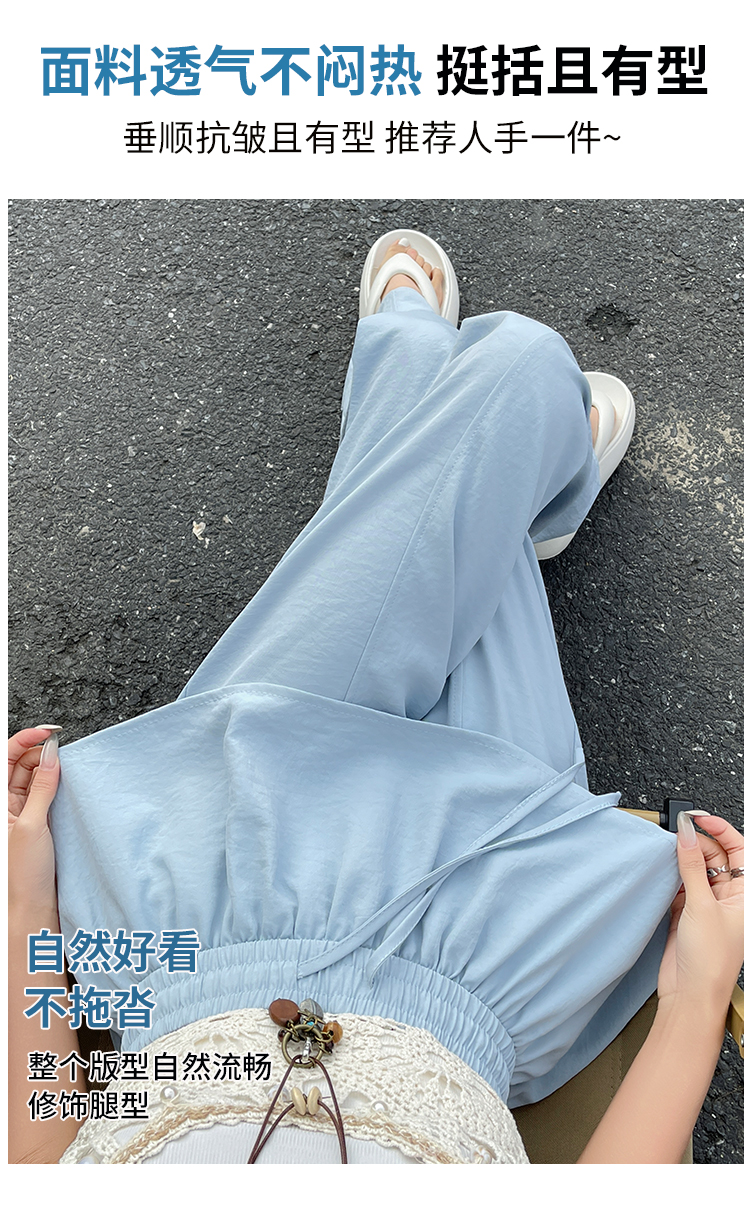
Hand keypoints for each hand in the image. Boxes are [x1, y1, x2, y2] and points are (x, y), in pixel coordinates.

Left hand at [8, 727, 61, 922]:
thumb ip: (42, 787)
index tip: (49, 732)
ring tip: (68, 767)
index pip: (5, 758)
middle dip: (40, 752)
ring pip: (34, 778)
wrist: (33, 910)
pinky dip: (57, 785)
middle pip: (19, 764)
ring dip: (50, 768)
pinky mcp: (37, 823)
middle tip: (63, 751)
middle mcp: (5, 806)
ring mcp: (21, 813)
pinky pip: (45, 794)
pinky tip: (68, 784)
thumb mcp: (33, 824)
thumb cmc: (24, 876)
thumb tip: (51, 755)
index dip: (25, 739)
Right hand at [657, 812, 743, 1016]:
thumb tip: (687, 834)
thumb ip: (692, 866)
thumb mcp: (701, 906)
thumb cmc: (709, 961)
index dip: (721, 830)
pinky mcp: (687, 912)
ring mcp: (708, 904)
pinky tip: (663, 874)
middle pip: (716, 856)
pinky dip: (671, 876)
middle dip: (698, 842)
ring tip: (668, 854)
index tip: (699, 818)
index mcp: (745, 896)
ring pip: (697, 869)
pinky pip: (680, 884)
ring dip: (683, 859)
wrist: (690, 994)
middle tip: (677, 835)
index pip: (740, 850)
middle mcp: (729, 897)